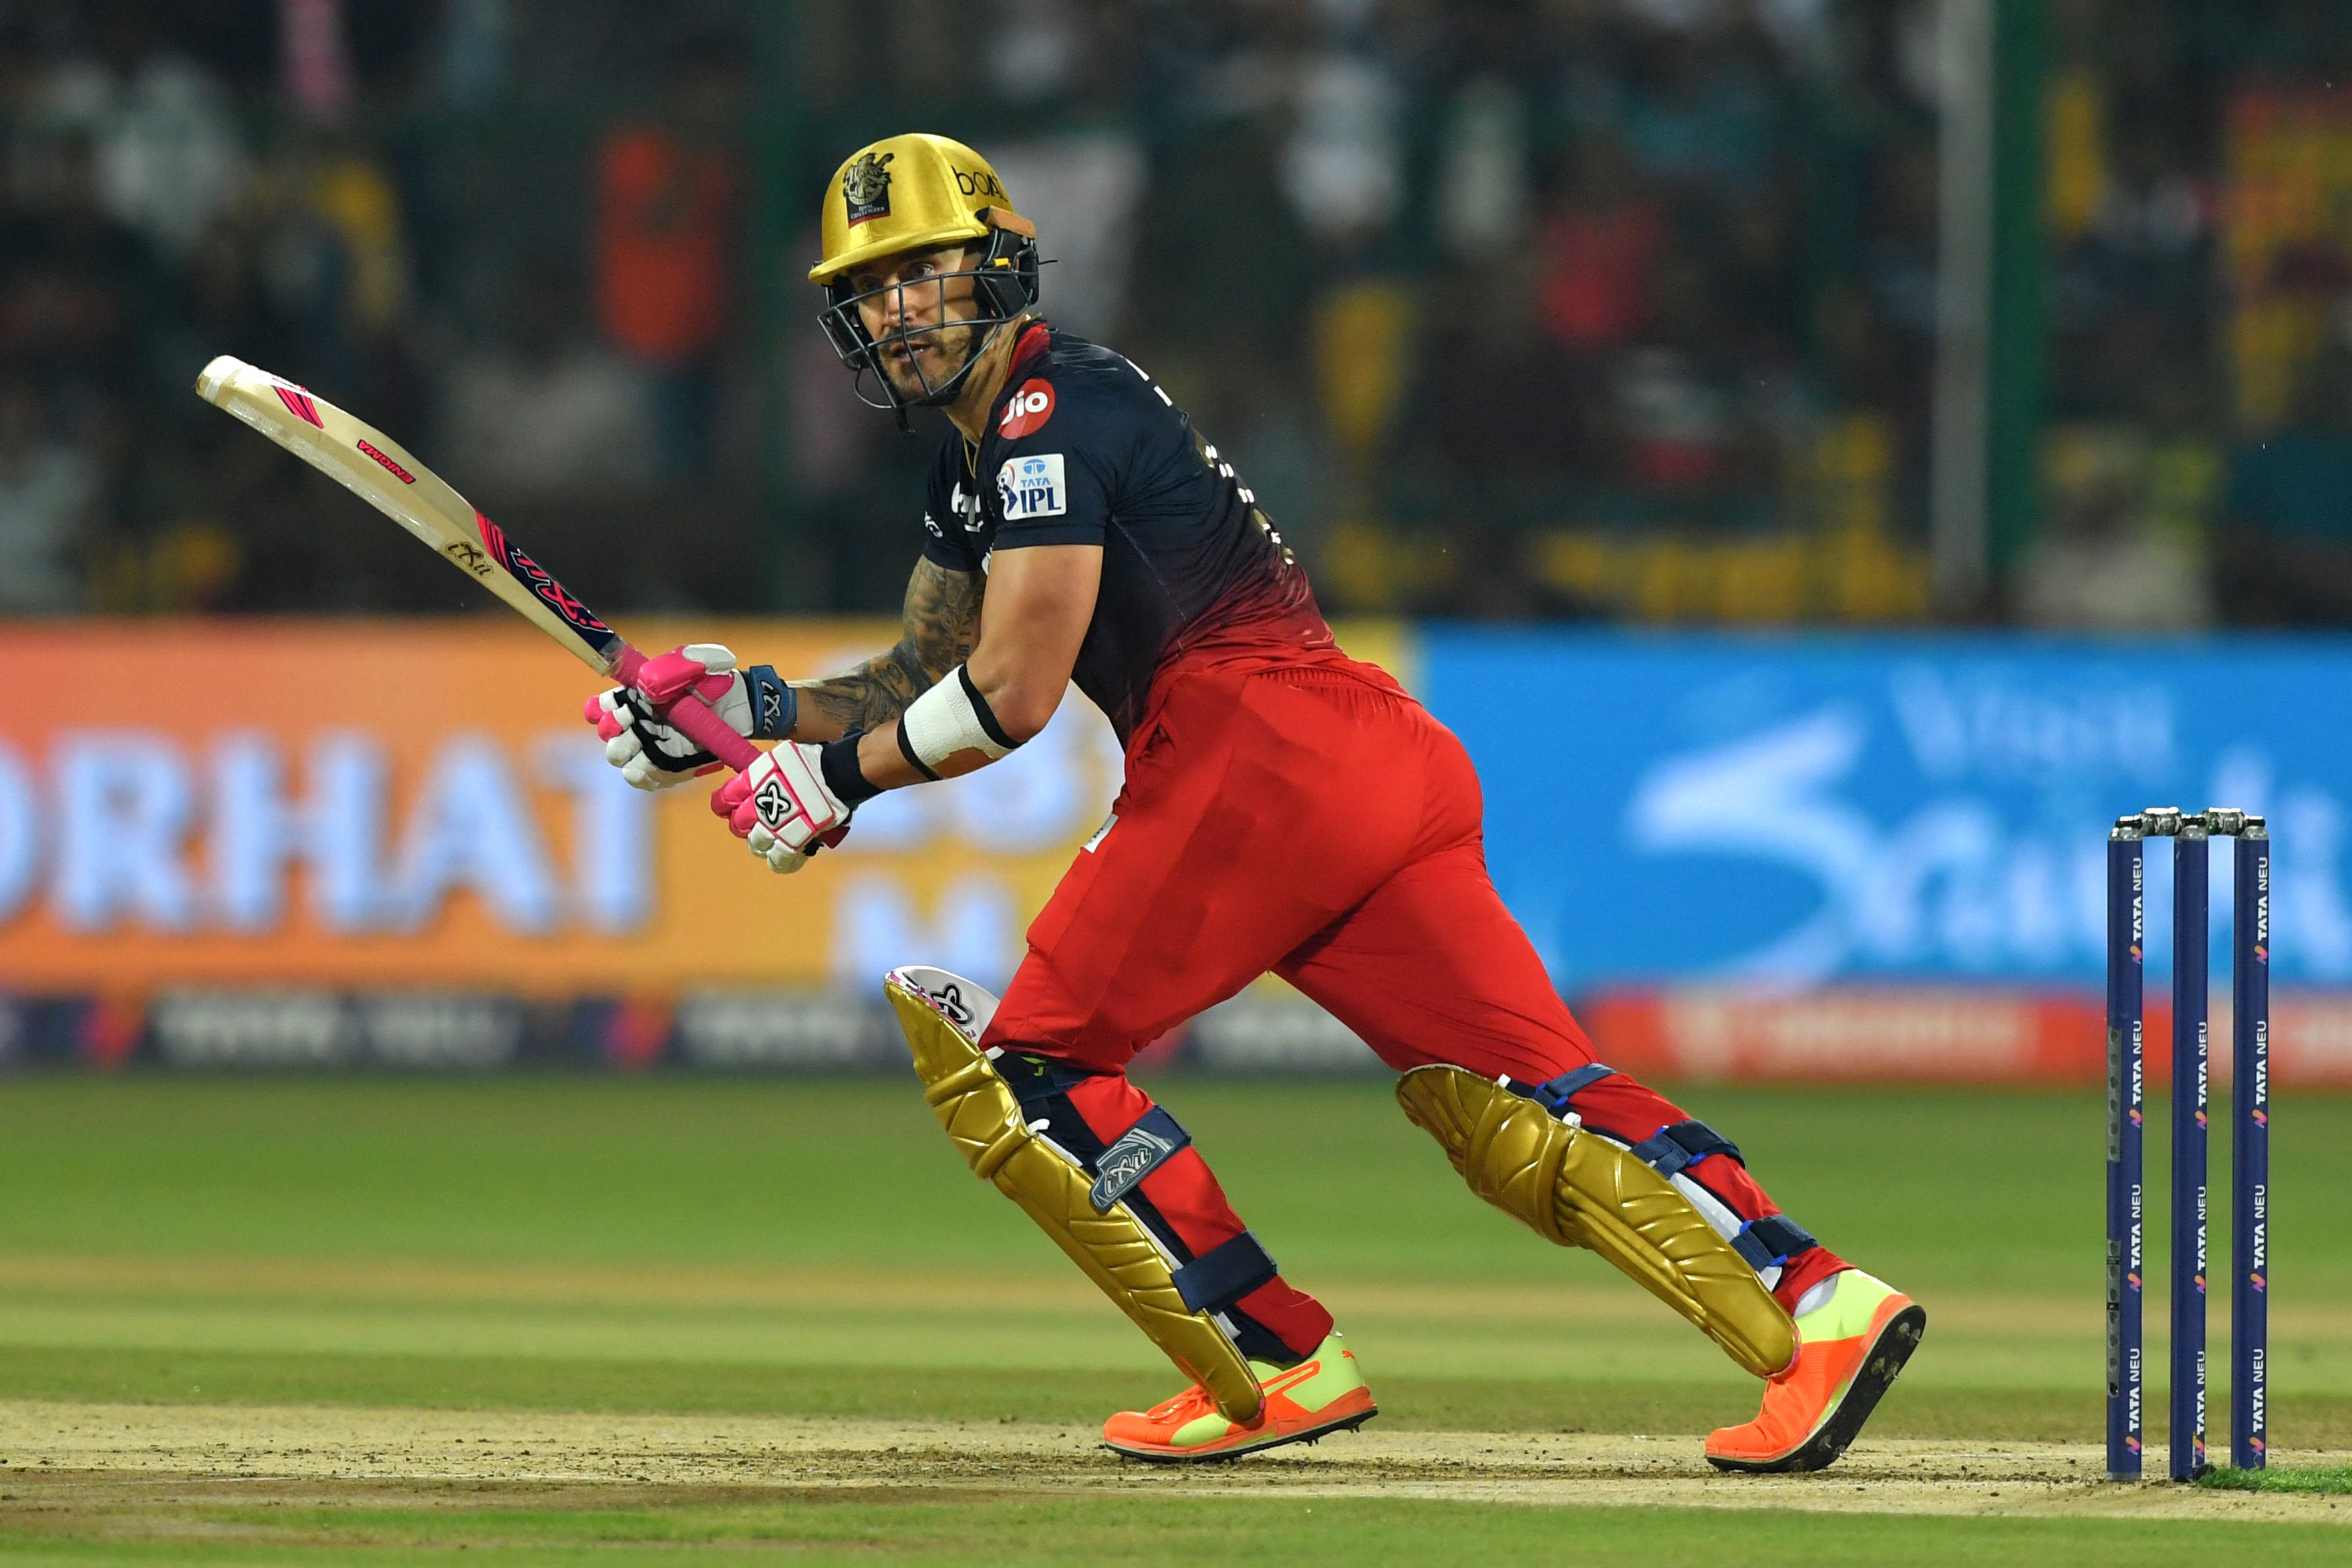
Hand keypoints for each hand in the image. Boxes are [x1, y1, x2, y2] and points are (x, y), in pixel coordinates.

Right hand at [587, 643, 750, 789]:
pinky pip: (644, 778)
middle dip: (617, 735)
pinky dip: (648, 775)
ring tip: (650, 751)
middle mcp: (638, 721)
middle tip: (636, 730)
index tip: (618, 709)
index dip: (603, 709)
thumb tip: (646, 685)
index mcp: (637, 695)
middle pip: (608, 736)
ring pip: (623, 760)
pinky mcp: (666, 766)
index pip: (604, 705)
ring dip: (631, 757)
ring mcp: (651, 745)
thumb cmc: (719, 681)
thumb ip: (680, 664)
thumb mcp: (707, 661)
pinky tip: (660, 767)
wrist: (742, 708)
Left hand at [712, 743, 851, 872]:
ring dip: (762, 843)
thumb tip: (759, 779)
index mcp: (753, 782)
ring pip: (756, 844)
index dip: (723, 806)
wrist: (838, 774)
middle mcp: (758, 805)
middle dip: (744, 826)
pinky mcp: (791, 842)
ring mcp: (773, 826)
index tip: (727, 808)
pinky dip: (780, 862)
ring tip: (773, 840)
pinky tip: (784, 860)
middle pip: (738, 824)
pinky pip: (778, 859)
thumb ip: (767, 773)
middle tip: (756, 824)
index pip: (725, 799)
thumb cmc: (814, 763)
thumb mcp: (783, 759)